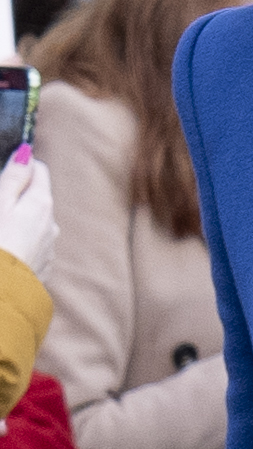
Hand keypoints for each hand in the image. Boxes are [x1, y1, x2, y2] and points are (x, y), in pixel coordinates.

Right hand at [0, 147, 56, 280]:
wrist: (1, 295)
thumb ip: (13, 178)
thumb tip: (26, 153)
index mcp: (41, 203)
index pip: (39, 170)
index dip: (21, 167)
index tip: (5, 173)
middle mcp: (52, 223)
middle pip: (37, 197)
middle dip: (18, 196)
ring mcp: (48, 246)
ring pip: (35, 222)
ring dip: (20, 221)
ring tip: (1, 230)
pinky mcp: (41, 266)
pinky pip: (32, 245)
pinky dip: (20, 242)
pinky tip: (5, 251)